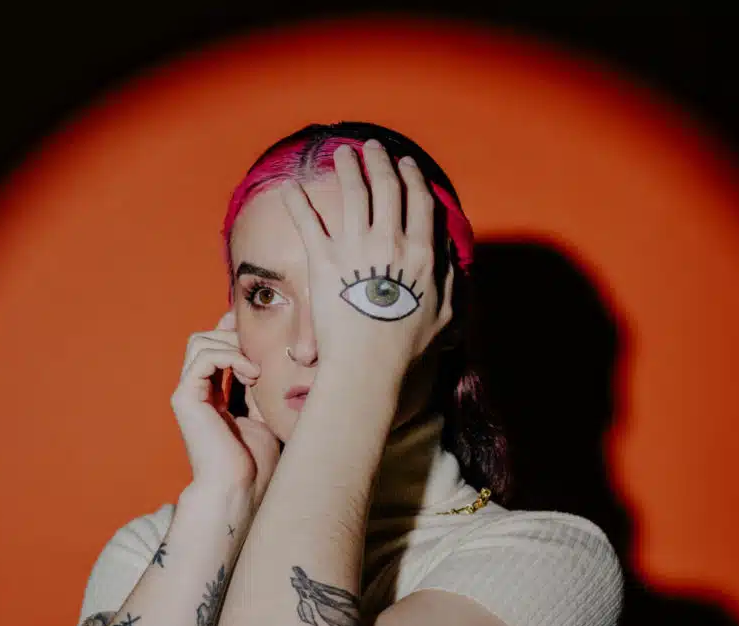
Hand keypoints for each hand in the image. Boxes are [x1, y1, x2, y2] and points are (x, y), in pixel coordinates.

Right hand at [171, 311, 280, 505]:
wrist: (240, 489)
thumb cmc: (255, 464)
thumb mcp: (265, 417)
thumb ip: (260, 389)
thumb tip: (272, 361)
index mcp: (213, 397)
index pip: (215, 349)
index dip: (232, 333)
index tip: (259, 328)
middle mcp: (197, 392)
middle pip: (203, 338)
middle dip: (233, 335)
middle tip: (260, 353)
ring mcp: (188, 394)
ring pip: (199, 342)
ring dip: (232, 346)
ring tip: (256, 371)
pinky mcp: (185, 397)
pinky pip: (203, 357)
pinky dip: (230, 356)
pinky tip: (252, 375)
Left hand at [280, 140, 454, 372]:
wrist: (369, 365)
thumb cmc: (407, 348)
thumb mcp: (443, 314)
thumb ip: (447, 278)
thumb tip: (446, 252)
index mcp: (421, 253)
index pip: (419, 201)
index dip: (412, 177)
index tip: (406, 163)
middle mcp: (390, 241)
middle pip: (386, 187)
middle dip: (379, 161)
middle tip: (371, 147)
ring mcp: (355, 247)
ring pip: (352, 192)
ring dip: (347, 167)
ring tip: (342, 153)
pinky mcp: (323, 260)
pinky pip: (308, 221)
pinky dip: (298, 201)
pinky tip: (291, 186)